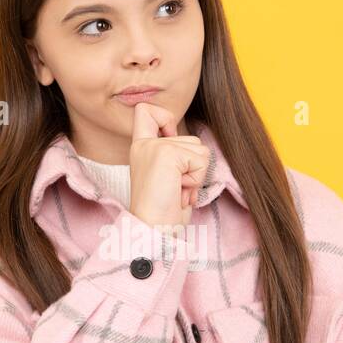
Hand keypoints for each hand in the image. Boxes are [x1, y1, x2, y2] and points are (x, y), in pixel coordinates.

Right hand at [128, 102, 209, 229]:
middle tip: (175, 187)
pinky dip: (196, 180)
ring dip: (196, 176)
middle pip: (192, 138)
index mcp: (141, 148)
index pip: (146, 111)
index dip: (165, 117)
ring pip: (200, 150)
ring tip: (176, 190)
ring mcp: (155, 147)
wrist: (153, 230)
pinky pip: (200, 161)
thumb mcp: (167, 177)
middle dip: (193, 167)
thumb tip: (196, 149)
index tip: (168, 138)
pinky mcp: (166, 153)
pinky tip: (179, 192)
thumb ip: (176, 157)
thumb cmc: (163, 211)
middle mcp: (145, 144)